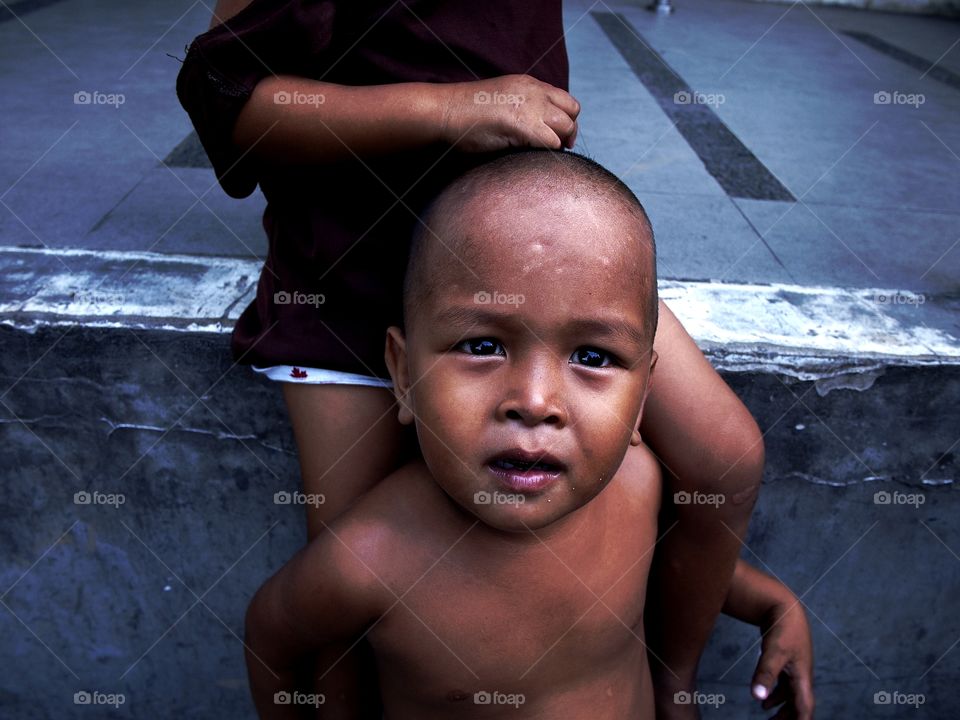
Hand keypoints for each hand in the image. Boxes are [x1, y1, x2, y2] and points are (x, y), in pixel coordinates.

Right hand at [439, 74, 579, 151]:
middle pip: (572, 113)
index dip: (566, 120)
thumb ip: (522, 108)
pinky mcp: (524, 126)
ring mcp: (531, 108)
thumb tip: (537, 130)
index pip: (565, 101)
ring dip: (559, 144)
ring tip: (543, 154)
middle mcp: (534, 92)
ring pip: (565, 128)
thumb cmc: (466, 113)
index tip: (558, 136)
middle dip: (568, 133)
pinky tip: (532, 157)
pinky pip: (552, 144)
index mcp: (529, 84)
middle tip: (560, 148)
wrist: (446, 111)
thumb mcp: (502, 101)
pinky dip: (548, 154)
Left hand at [751, 599, 814, 718]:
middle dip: (790, 718)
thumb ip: (765, 674)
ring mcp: (794, 668)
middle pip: (799, 704)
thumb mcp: (773, 652)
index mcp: (802, 677)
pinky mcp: (786, 661)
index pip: (804, 707)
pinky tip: (764, 701)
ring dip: (782, 708)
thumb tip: (758, 697)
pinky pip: (784, 685)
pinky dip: (776, 694)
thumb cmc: (783, 628)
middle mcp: (801, 675)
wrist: (783, 605)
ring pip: (791, 695)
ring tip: (769, 718)